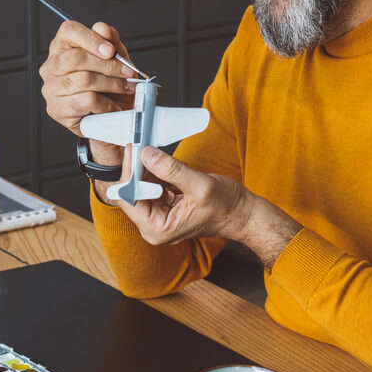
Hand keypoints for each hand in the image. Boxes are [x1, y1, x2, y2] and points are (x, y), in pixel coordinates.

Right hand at [38, 19, 137, 163]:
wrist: (111, 118)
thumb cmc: (110, 86)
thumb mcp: (115, 60)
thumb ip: (110, 41)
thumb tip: (103, 29)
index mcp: (62, 47)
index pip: (68, 31)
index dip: (91, 38)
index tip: (111, 51)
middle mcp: (51, 66)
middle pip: (77, 58)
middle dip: (108, 66)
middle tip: (128, 73)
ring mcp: (51, 88)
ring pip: (83, 80)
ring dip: (112, 85)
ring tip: (126, 89)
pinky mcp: (57, 109)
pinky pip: (85, 101)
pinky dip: (106, 104)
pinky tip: (114, 106)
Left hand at [119, 147, 302, 265]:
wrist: (242, 213)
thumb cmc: (227, 207)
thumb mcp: (200, 185)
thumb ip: (171, 170)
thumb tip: (147, 155)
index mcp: (158, 228)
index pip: (130, 198)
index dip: (130, 173)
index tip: (134, 150)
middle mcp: (154, 225)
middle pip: (133, 192)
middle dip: (137, 168)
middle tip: (140, 143)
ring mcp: (159, 216)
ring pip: (142, 186)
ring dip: (146, 167)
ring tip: (150, 148)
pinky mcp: (165, 206)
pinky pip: (152, 185)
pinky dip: (155, 171)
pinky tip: (161, 160)